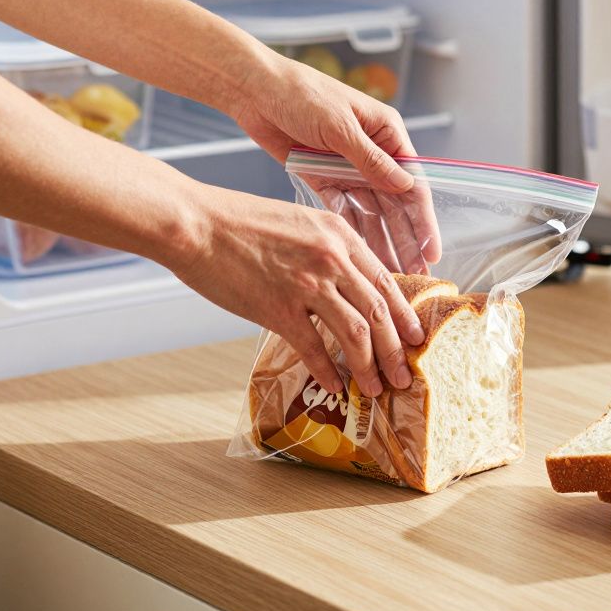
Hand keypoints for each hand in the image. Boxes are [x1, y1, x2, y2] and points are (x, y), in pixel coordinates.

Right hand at [170, 184, 425, 397]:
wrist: (195, 224)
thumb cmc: (239, 221)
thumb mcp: (299, 222)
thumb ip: (328, 248)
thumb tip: (346, 283)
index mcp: (340, 235)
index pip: (387, 281)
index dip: (405, 315)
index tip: (416, 338)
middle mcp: (332, 259)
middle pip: (379, 313)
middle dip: (397, 351)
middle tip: (404, 376)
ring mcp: (307, 285)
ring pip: (356, 335)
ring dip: (370, 368)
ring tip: (376, 389)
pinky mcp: (279, 310)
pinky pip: (315, 350)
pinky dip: (328, 373)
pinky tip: (335, 388)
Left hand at [232, 53, 441, 269]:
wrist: (255, 90)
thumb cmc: (301, 94)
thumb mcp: (339, 127)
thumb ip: (372, 160)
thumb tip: (407, 187)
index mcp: (387, 133)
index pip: (413, 183)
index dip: (423, 220)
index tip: (431, 252)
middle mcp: (373, 153)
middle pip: (395, 204)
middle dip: (406, 239)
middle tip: (415, 274)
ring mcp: (348, 168)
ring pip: (371, 212)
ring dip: (382, 241)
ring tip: (391, 273)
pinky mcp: (324, 178)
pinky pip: (344, 210)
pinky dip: (353, 232)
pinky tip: (362, 256)